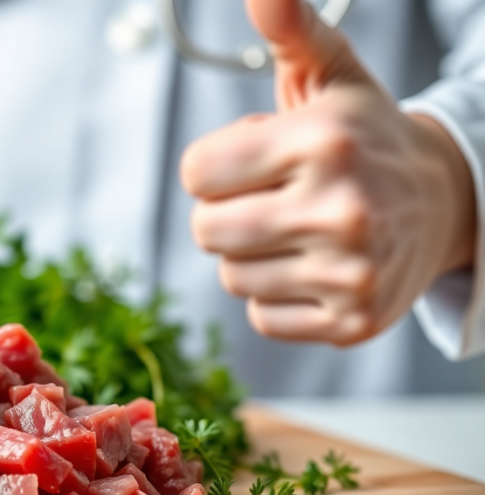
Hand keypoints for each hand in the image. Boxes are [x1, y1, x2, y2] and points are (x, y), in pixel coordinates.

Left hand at [180, 0, 477, 345]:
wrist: (444, 203)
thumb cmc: (364, 136)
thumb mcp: (329, 75)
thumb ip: (289, 29)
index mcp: (323, 141)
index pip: (195, 173)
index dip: (215, 166)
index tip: (252, 159)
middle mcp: (341, 208)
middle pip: (206, 230)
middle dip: (227, 211)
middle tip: (273, 197)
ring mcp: (352, 271)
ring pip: (232, 277)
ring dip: (252, 256)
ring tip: (299, 230)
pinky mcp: (354, 321)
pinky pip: (262, 317)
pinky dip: (278, 297)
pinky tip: (315, 267)